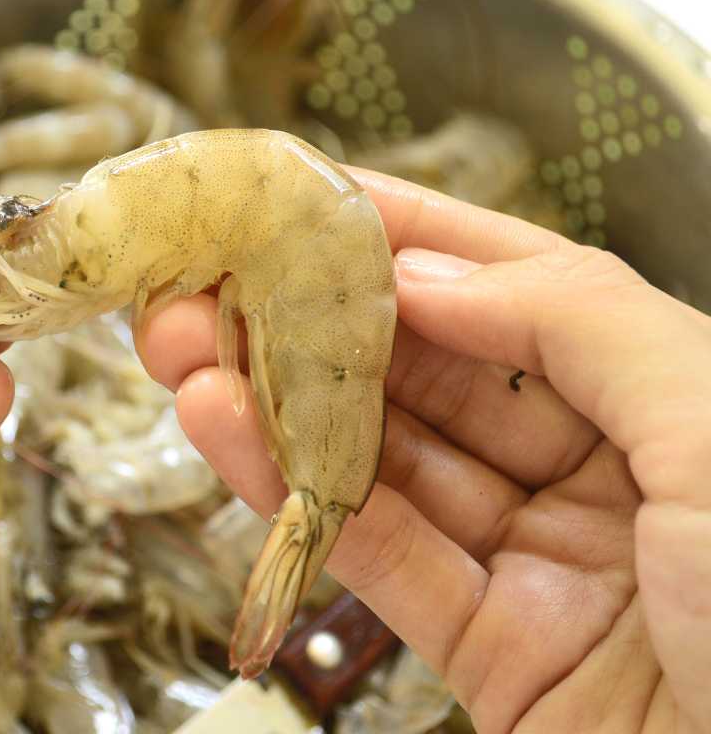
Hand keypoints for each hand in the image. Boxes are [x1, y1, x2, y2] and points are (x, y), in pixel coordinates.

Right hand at [137, 171, 710, 733]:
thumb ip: (577, 321)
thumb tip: (425, 274)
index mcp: (667, 395)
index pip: (520, 286)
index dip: (409, 233)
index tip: (308, 196)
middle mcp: (600, 469)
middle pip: (432, 373)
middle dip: (315, 317)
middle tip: (216, 276)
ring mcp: (537, 562)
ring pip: (387, 463)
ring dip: (278, 401)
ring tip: (184, 346)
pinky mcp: (487, 651)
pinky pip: (378, 557)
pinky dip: (291, 493)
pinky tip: (224, 431)